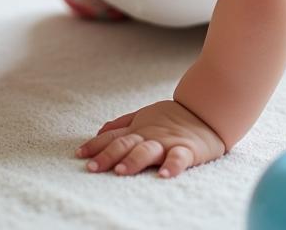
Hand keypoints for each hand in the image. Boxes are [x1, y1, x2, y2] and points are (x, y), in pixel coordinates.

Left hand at [77, 99, 225, 177]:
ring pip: (148, 150)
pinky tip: (164, 175)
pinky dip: (172, 166)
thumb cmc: (172, 117)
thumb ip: (122, 124)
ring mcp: (167, 142)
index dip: (96, 145)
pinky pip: (179, 158)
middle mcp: (149, 136)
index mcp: (138, 129)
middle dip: (108, 156)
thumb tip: (99, 131)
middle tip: (93, 167)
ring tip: (121, 171)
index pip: (113, 138)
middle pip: (126, 145)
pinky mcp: (187, 149)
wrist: (206, 110)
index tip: (79, 155)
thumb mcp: (144, 116)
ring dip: (134, 160)